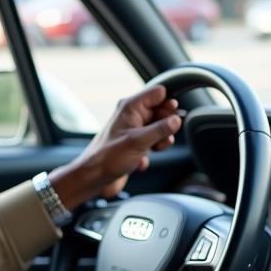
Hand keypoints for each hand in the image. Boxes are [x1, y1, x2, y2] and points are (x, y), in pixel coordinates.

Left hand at [48, 85, 181, 209]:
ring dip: (161, 140)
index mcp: (131, 107)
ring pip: (159, 128)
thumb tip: (177, 119)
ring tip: (154, 149)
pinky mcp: (135, 144)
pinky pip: (153, 142)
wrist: (94, 177)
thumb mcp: (139, 141)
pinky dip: (151, 151)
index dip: (169, 103)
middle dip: (167, 124)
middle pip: (162, 111)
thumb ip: (160, 129)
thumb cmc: (109, 157)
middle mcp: (132, 115)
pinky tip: (141, 160)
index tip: (174, 117)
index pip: (158, 93)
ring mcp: (134, 129)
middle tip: (164, 137)